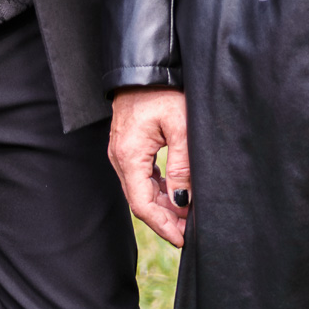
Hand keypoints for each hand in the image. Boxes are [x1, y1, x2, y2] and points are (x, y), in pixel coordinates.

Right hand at [109, 87, 190, 246]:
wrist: (144, 68)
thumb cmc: (162, 91)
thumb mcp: (180, 126)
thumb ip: (181, 165)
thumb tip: (183, 201)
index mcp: (129, 155)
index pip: (142, 204)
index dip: (162, 226)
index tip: (182, 239)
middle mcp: (120, 158)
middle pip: (140, 201)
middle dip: (165, 220)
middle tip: (188, 232)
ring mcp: (122, 153)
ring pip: (140, 191)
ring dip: (162, 206)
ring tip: (186, 217)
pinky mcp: (128, 147)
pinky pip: (140, 177)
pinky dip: (158, 190)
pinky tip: (175, 194)